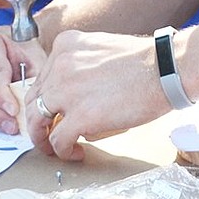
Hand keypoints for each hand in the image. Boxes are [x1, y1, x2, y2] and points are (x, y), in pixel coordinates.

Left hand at [24, 30, 170, 160]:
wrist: (164, 69)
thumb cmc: (143, 62)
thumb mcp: (99, 50)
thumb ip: (79, 66)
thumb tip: (73, 95)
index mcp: (65, 45)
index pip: (42, 77)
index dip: (45, 99)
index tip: (51, 112)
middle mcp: (60, 65)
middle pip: (34, 99)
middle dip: (38, 120)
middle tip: (46, 134)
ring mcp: (67, 90)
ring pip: (38, 121)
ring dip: (43, 139)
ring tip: (54, 148)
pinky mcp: (80, 116)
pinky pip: (58, 140)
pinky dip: (63, 151)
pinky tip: (76, 153)